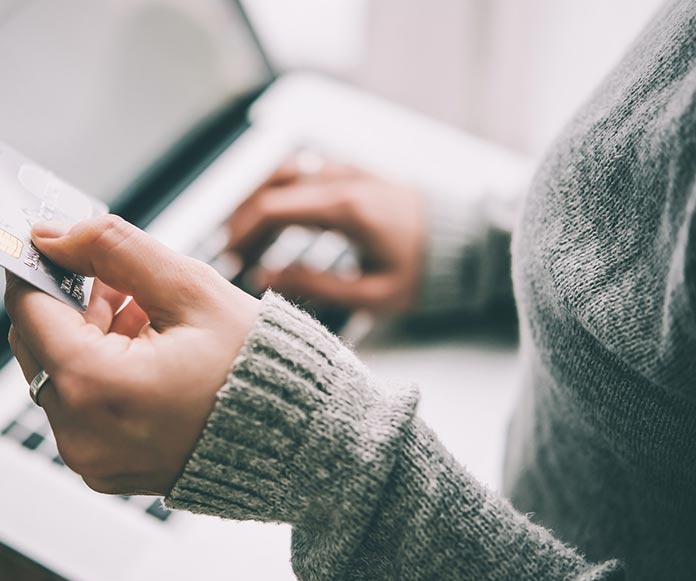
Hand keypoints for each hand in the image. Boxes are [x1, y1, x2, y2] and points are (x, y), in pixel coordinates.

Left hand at [4, 215, 259, 495]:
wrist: (298, 440)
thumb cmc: (258, 369)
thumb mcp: (190, 289)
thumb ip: (114, 249)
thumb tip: (54, 235)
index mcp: (95, 388)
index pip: (28, 308)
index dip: (37, 265)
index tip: (53, 242)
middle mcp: (79, 434)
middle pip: (36, 342)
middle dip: (71, 301)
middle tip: (120, 280)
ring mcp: (90, 458)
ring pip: (57, 372)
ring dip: (89, 335)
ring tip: (149, 320)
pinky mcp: (103, 468)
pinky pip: (79, 406)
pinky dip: (100, 372)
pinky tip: (149, 354)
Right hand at [226, 159, 425, 312]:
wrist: (466, 244)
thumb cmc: (423, 274)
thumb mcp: (372, 294)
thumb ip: (315, 285)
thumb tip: (263, 276)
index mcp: (345, 209)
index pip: (272, 209)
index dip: (242, 233)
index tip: (229, 260)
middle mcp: (342, 180)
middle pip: (270, 187)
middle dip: (242, 219)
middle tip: (230, 253)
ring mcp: (348, 171)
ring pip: (284, 172)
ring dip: (258, 200)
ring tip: (245, 236)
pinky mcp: (354, 173)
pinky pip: (304, 171)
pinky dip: (280, 191)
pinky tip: (275, 219)